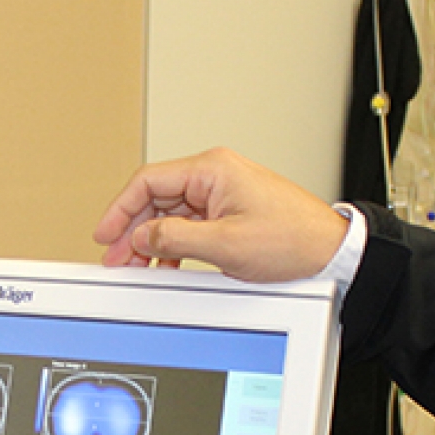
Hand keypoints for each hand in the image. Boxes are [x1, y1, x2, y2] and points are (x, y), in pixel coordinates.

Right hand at [91, 148, 349, 281]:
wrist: (329, 251)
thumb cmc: (292, 239)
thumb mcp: (225, 244)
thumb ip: (175, 238)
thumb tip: (142, 235)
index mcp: (212, 170)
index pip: (148, 180)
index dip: (120, 208)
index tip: (105, 233)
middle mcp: (216, 175)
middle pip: (156, 198)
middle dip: (134, 229)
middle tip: (118, 257)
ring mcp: (223, 193)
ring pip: (171, 214)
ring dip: (152, 239)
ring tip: (138, 264)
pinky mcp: (230, 212)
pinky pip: (189, 224)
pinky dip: (173, 244)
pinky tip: (165, 263)